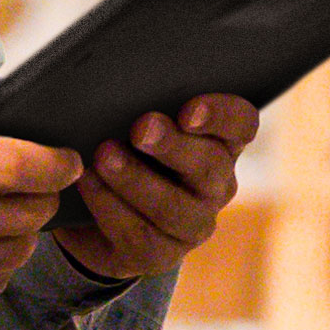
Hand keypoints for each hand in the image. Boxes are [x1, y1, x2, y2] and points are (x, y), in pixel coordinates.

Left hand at [50, 94, 255, 283]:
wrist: (90, 213)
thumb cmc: (120, 149)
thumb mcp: (131, 120)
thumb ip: (137, 100)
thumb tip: (114, 74)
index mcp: (219, 142)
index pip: (242, 123)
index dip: (222, 116)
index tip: (188, 111)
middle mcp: (216, 184)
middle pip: (210, 166)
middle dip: (174, 147)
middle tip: (140, 128)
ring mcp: (194, 224)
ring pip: (175, 208)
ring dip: (137, 180)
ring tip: (103, 156)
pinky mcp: (162, 255)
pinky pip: (141, 235)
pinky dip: (110, 207)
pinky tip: (87, 184)